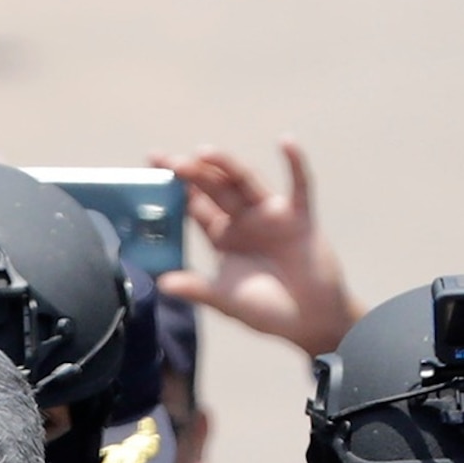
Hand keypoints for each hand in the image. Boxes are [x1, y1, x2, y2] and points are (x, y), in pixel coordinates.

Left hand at [149, 139, 361, 357]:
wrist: (310, 322)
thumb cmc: (268, 311)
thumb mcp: (226, 299)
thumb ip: (197, 288)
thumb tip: (161, 283)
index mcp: (223, 236)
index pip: (194, 205)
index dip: (175, 187)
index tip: (154, 167)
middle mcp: (244, 220)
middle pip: (215, 187)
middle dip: (193, 173)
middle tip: (170, 161)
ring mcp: (271, 215)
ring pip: (246, 181)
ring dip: (227, 165)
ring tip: (203, 153)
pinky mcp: (299, 217)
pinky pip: (299, 186)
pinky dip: (295, 164)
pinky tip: (286, 141)